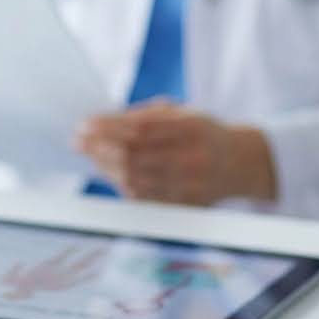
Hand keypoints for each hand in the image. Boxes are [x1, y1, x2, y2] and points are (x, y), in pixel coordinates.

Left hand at [75, 100, 276, 204]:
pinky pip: (143, 197)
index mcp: (193, 128)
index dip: (108, 127)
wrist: (240, 164)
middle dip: (100, 148)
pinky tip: (109, 172)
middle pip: (134, 156)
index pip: (140, 128)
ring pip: (134, 179)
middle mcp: (192, 158)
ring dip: (105, 167)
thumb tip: (102, 122)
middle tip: (79, 141)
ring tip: (91, 155)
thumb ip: (146, 115)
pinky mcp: (183, 205)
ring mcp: (189, 185)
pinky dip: (120, 183)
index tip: (84, 124)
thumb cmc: (202, 133)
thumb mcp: (183, 113)